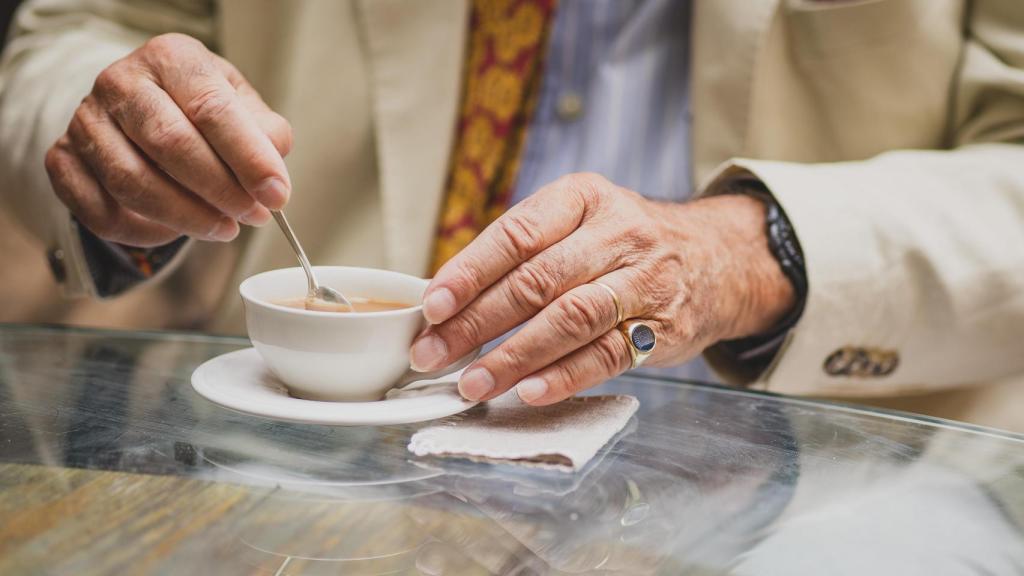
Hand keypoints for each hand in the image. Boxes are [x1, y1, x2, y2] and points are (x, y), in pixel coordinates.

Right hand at [44, 33, 292, 246]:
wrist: (144, 109)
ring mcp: (85, 120)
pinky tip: (178, 230)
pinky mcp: (63, 160)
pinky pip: (102, 212)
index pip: (212, 109)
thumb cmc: (203, 109)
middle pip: (170, 144)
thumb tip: (272, 178)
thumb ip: (265, 136)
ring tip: (224, 228)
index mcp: (171, 58)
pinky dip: (145, 232)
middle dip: (220, 191)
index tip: (276, 196)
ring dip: (187, 217)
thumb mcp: (243, 107)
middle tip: (253, 216)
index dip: (249, 159)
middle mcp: (120, 82)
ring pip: (133, 183)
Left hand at [410, 173, 794, 404]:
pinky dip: (564, 376)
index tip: (432, 306)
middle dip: (478, 322)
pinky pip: (608, 355)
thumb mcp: (581, 221)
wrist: (718, 258)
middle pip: (538, 280)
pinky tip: (528, 392)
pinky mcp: (665, 327)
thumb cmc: (623, 244)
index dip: (470, 272)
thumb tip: (447, 302)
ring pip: (571, 319)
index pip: (518, 234)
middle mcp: (619, 233)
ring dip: (515, 356)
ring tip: (473, 382)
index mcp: (584, 198)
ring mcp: (647, 281)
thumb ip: (524, 253)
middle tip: (434, 354)